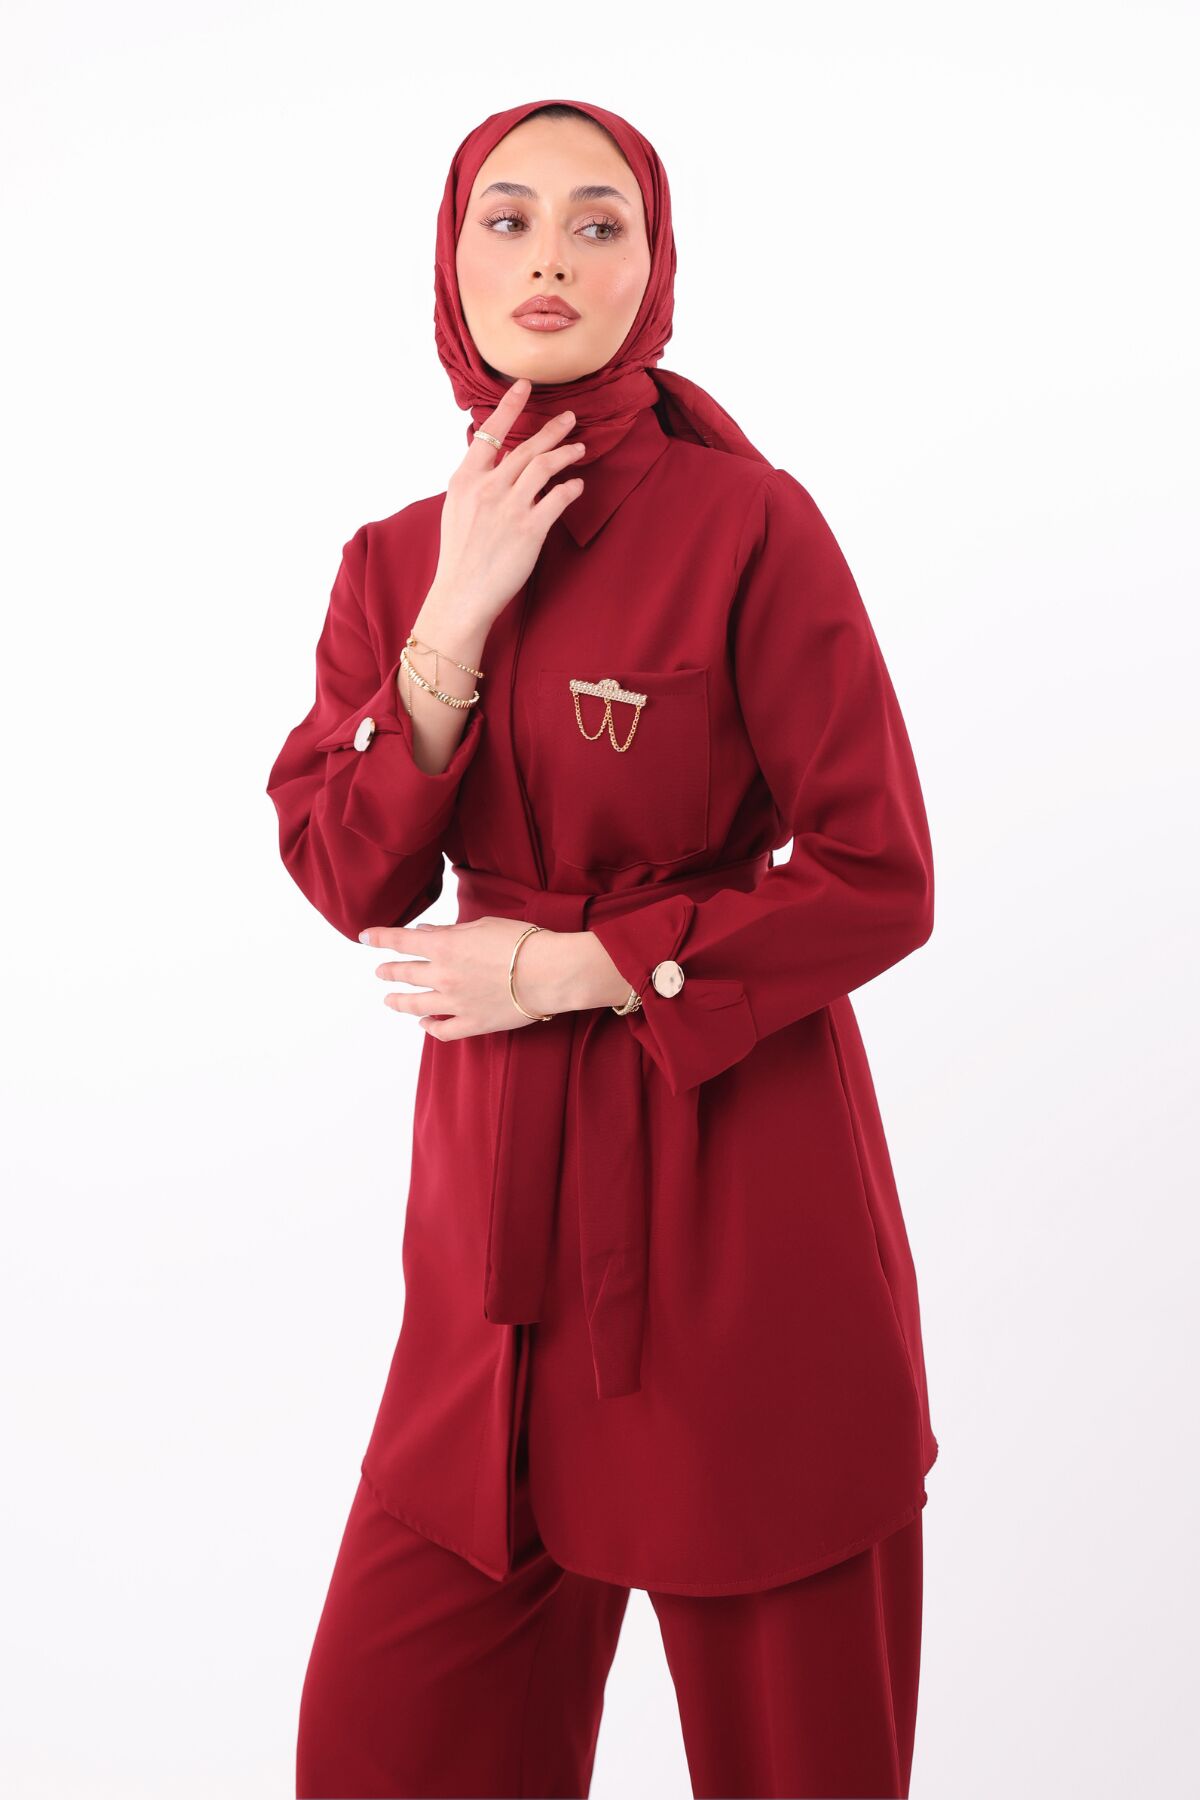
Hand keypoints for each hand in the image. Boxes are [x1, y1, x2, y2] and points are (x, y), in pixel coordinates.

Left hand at [359, 916, 585, 1039]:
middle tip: (380, 972)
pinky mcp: (472, 1024)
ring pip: (416, 1006)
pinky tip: (424, 1025)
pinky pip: (443, 1031)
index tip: (364, 937)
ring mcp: (455, 1003)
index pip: (400, 941)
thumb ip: (450, 932)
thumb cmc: (523, 943)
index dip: (379, 938)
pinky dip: (430, 1028)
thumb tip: (425, 933)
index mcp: (445, 947)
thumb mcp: (483, 926)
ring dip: (399, 1002)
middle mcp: (443, 976)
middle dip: (388, 971)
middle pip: (404, 974)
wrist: (550, 973)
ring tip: (390, 1000)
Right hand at [429, 376, 587, 631]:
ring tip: (578, 448)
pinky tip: (577, 485)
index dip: (509, 407)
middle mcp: (488, 488)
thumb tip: (500, 456)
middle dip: (552, 429)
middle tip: (569, 418)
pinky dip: (571, 487)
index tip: (524, 387)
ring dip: (566, 453)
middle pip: (526, 447)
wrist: (462, 594)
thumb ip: (476, 481)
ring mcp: (510, 507)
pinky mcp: (530, 529)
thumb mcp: (456, 509)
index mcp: (465, 480)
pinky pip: (558, 497)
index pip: (489, 433)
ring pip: (545, 466)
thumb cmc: (459, 555)